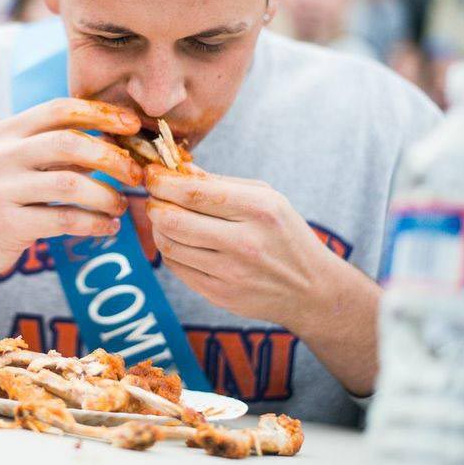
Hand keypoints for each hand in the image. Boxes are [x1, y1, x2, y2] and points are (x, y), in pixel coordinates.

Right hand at [0, 99, 143, 298]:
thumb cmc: (0, 195)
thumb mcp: (18, 161)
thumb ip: (58, 148)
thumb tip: (116, 139)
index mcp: (8, 131)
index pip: (60, 109)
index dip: (101, 113)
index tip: (132, 125)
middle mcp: (2, 155)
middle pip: (69, 143)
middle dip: (112, 157)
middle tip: (135, 174)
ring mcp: (2, 189)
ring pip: (70, 184)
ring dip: (106, 196)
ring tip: (121, 205)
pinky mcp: (7, 223)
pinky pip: (63, 219)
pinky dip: (94, 223)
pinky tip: (108, 227)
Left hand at [144, 164, 339, 330]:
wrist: (312, 289)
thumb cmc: (284, 234)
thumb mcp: (265, 198)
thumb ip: (219, 183)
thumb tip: (175, 169)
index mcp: (259, 209)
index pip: (193, 192)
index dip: (162, 181)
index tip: (152, 174)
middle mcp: (245, 242)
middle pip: (173, 220)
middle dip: (154, 204)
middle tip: (154, 197)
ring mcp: (231, 273)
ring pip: (169, 245)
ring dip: (158, 227)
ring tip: (164, 217)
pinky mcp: (220, 295)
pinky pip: (176, 268)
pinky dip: (170, 249)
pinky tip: (178, 240)